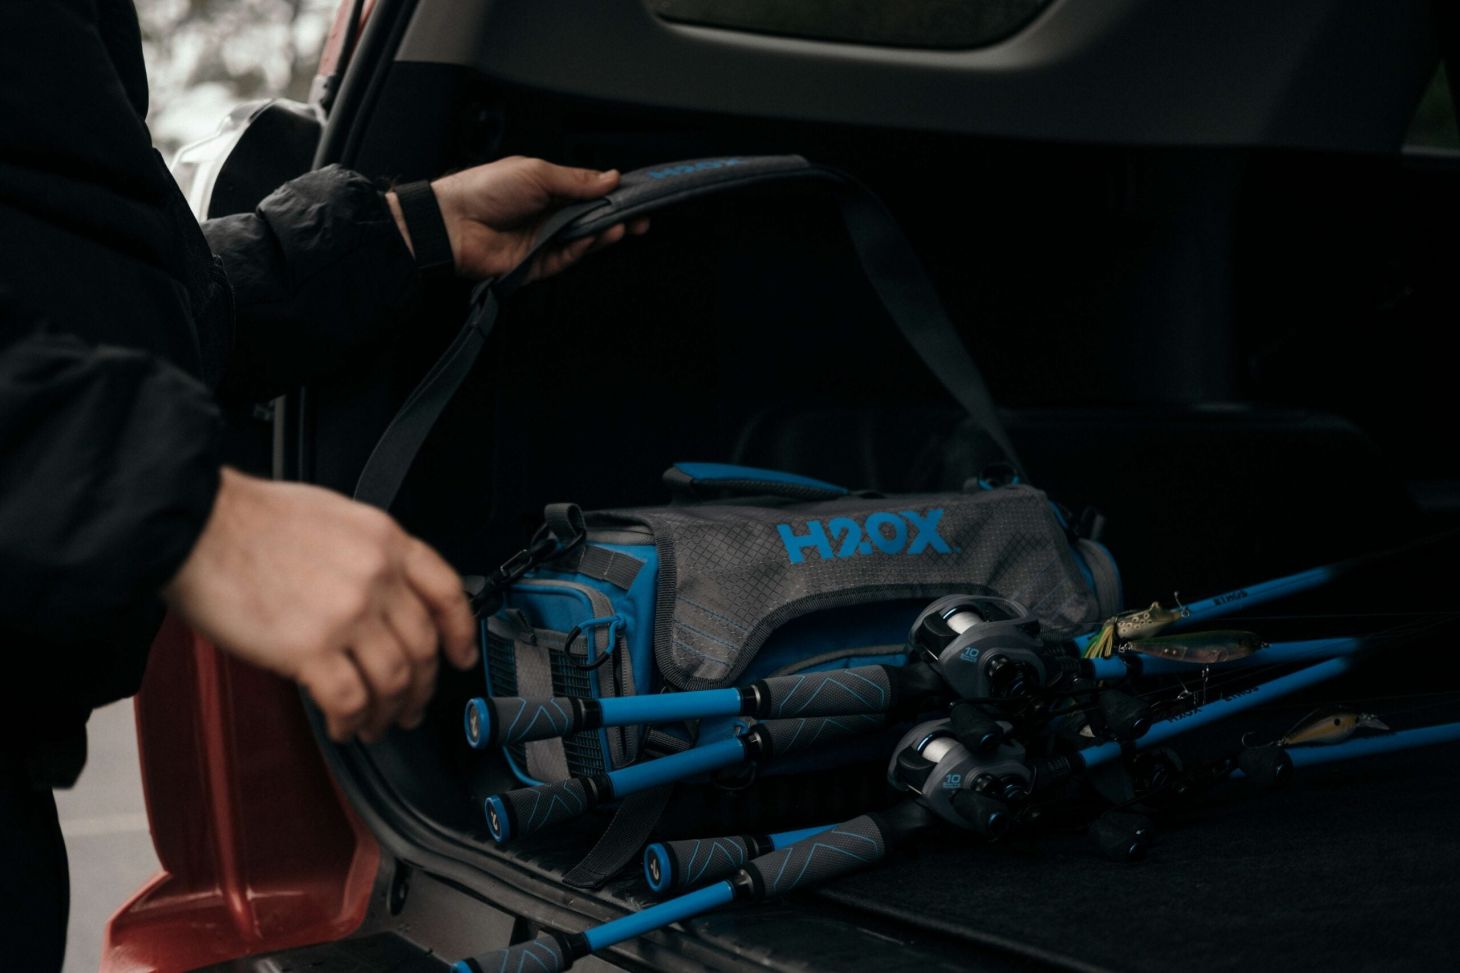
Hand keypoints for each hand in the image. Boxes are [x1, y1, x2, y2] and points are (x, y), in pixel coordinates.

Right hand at [162, 468, 478, 742]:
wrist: (195, 522)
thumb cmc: (249, 518)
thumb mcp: (333, 517)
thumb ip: (369, 556)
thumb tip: (382, 599)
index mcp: (386, 541)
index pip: (446, 593)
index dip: (461, 634)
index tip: (462, 658)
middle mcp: (377, 577)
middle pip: (422, 647)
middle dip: (422, 686)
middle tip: (412, 705)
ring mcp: (347, 613)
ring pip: (393, 680)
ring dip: (388, 711)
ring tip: (375, 723)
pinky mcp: (309, 647)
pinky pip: (349, 699)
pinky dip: (351, 721)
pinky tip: (343, 726)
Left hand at [387, 156, 648, 282]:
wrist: (453, 222)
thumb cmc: (486, 189)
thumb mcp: (537, 173)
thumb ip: (577, 180)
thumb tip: (611, 177)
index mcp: (549, 188)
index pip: (590, 193)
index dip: (613, 195)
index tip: (637, 195)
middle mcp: (549, 215)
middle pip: (592, 219)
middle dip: (617, 218)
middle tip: (641, 218)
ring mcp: (544, 240)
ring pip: (584, 241)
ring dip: (604, 234)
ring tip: (622, 227)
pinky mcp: (537, 265)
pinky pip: (567, 259)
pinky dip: (583, 249)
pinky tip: (593, 238)